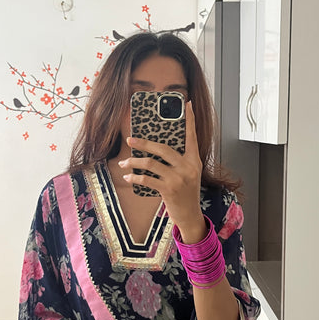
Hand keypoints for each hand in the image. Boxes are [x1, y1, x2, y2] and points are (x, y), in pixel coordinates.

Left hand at [119, 102, 206, 242]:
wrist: (190, 215)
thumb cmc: (186, 192)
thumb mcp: (189, 173)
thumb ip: (179, 160)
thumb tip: (157, 146)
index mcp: (194, 160)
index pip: (192, 136)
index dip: (190, 120)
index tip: (187, 104)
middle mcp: (188, 167)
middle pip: (163, 148)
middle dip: (144, 143)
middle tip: (130, 140)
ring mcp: (179, 178)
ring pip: (152, 163)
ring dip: (134, 162)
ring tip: (124, 162)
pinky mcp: (169, 190)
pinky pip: (147, 179)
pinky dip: (134, 177)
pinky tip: (128, 176)